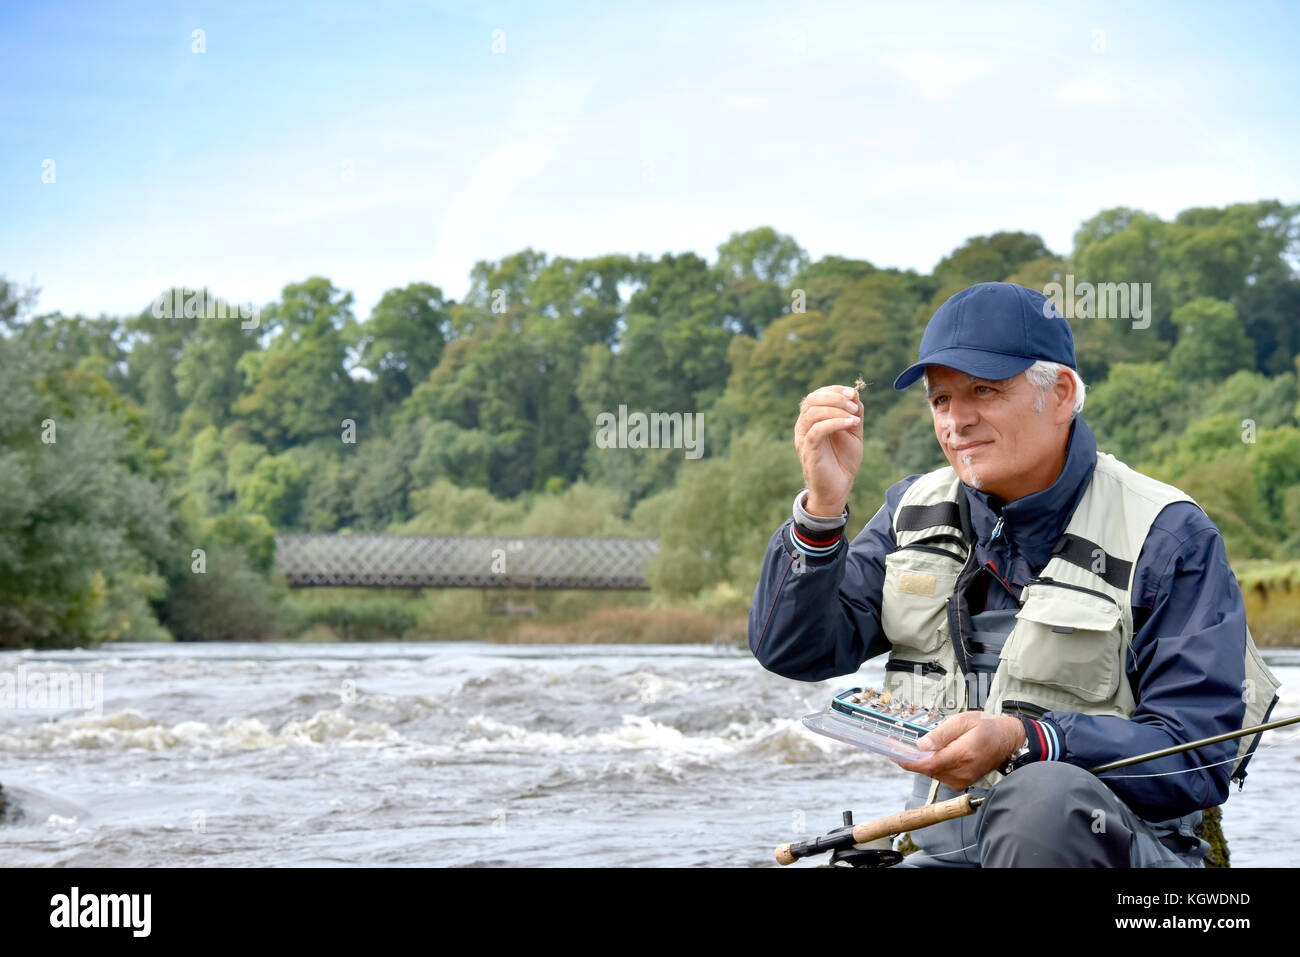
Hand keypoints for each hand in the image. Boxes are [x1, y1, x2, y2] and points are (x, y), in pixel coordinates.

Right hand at [794, 385, 862, 515]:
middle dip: (835, 397)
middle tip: (854, 405)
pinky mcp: (808, 450)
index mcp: (812, 420)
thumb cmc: (843, 460)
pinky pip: (817, 430)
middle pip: (811, 400)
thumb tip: (855, 393)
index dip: (833, 390)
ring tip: (854, 417)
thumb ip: (854, 413)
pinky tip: (850, 424)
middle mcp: (804, 426)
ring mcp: (804, 438)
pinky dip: (835, 423)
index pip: (816, 395)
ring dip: (836, 409)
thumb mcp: (853, 432)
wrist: (838, 488)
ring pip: (813, 413)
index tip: (852, 392)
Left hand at [894, 712, 1025, 790]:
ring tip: (925, 745)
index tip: (893, 755)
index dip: (908, 762)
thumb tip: (921, 745)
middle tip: (900, 744)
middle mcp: (962, 772)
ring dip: (924, 761)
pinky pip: (940, 774)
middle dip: (913, 758)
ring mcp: (963, 779)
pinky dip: (934, 764)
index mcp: (962, 755)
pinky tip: (937, 753)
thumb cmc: (987, 727)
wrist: (1008, 740)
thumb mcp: (963, 721)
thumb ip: (941, 734)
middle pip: (927, 769)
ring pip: (932, 772)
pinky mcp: (962, 782)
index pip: (928, 765)